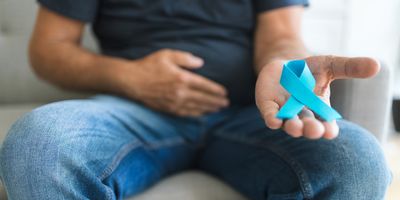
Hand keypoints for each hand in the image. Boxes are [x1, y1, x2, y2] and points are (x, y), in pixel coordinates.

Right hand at [118, 49, 228, 116]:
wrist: (131, 81)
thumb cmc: (148, 66)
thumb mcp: (167, 55)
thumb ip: (185, 58)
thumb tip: (200, 63)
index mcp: (182, 78)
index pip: (204, 86)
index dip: (216, 90)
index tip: (225, 92)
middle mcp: (180, 93)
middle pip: (203, 99)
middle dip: (216, 101)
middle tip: (226, 103)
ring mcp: (174, 103)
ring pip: (196, 108)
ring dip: (209, 109)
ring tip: (218, 109)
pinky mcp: (168, 109)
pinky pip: (186, 113)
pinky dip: (196, 114)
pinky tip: (202, 114)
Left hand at [255, 56, 379, 138]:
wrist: (284, 64)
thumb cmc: (309, 69)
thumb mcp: (330, 65)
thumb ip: (350, 67)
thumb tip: (376, 65)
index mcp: (319, 108)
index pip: (326, 123)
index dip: (327, 128)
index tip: (329, 131)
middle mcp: (302, 114)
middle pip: (307, 126)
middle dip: (310, 129)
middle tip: (313, 130)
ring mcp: (284, 111)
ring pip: (288, 123)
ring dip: (292, 127)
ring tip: (295, 127)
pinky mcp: (268, 105)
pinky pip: (270, 115)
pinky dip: (272, 119)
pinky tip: (274, 121)